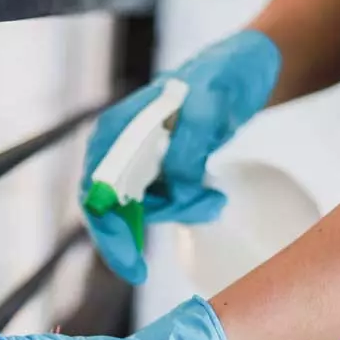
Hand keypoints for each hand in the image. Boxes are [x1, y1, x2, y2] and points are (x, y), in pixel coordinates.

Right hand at [81, 29, 280, 284]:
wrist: (245, 71)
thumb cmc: (222, 77)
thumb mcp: (210, 105)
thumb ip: (189, 148)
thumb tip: (176, 190)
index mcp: (117, 130)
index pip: (94, 191)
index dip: (107, 232)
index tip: (131, 264)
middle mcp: (120, 148)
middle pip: (109, 209)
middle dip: (134, 237)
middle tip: (148, 268)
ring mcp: (140, 161)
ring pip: (143, 210)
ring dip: (177, 214)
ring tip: (213, 199)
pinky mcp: (162, 170)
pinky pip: (163, 203)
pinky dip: (186, 208)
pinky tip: (211, 197)